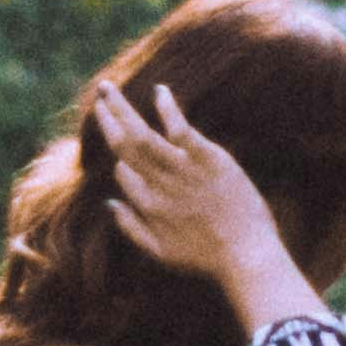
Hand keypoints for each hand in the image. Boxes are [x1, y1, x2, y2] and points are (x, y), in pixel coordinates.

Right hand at [100, 86, 324, 328]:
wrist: (245, 255)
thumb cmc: (207, 258)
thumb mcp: (161, 253)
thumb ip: (132, 228)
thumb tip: (109, 203)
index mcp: (147, 207)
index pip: (123, 172)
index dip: (120, 156)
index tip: (125, 142)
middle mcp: (158, 186)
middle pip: (125, 146)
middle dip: (108, 117)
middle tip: (100, 94)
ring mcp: (182, 171)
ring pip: (142, 135)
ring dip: (123, 108)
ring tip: (109, 88)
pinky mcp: (207, 160)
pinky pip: (180, 130)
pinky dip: (168, 110)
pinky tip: (160, 91)